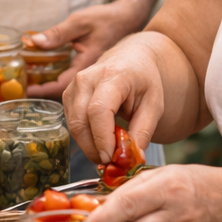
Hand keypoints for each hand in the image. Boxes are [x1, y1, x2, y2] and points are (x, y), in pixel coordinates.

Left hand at [25, 0, 147, 98]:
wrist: (129, 17)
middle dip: (44, 89)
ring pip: (71, 89)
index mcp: (87, 66)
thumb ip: (59, 33)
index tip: (25, 88)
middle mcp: (91, 75)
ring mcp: (93, 75)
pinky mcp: (93, 71)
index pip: (61, 85)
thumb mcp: (81, 22)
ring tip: (31, 79)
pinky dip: (60, 76)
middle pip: (65, 92)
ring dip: (51, 83)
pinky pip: (75, 81)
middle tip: (23, 84)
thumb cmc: (107, 19)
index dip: (42, 89)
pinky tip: (48, 70)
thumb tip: (35, 42)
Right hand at [61, 34, 166, 163]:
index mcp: (113, 76)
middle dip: (94, 148)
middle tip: (111, 162)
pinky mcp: (67, 95)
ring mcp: (73, 86)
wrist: (131, 58)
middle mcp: (86, 78)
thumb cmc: (144, 81)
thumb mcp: (154, 104)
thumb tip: (131, 158)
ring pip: (73, 125)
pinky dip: (84, 137)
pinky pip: (71, 123)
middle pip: (80, 121)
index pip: (98, 111)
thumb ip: (143, 131)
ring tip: (109, 152)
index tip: (111, 158)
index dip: (102, 138)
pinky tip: (101, 140)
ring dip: (89, 145)